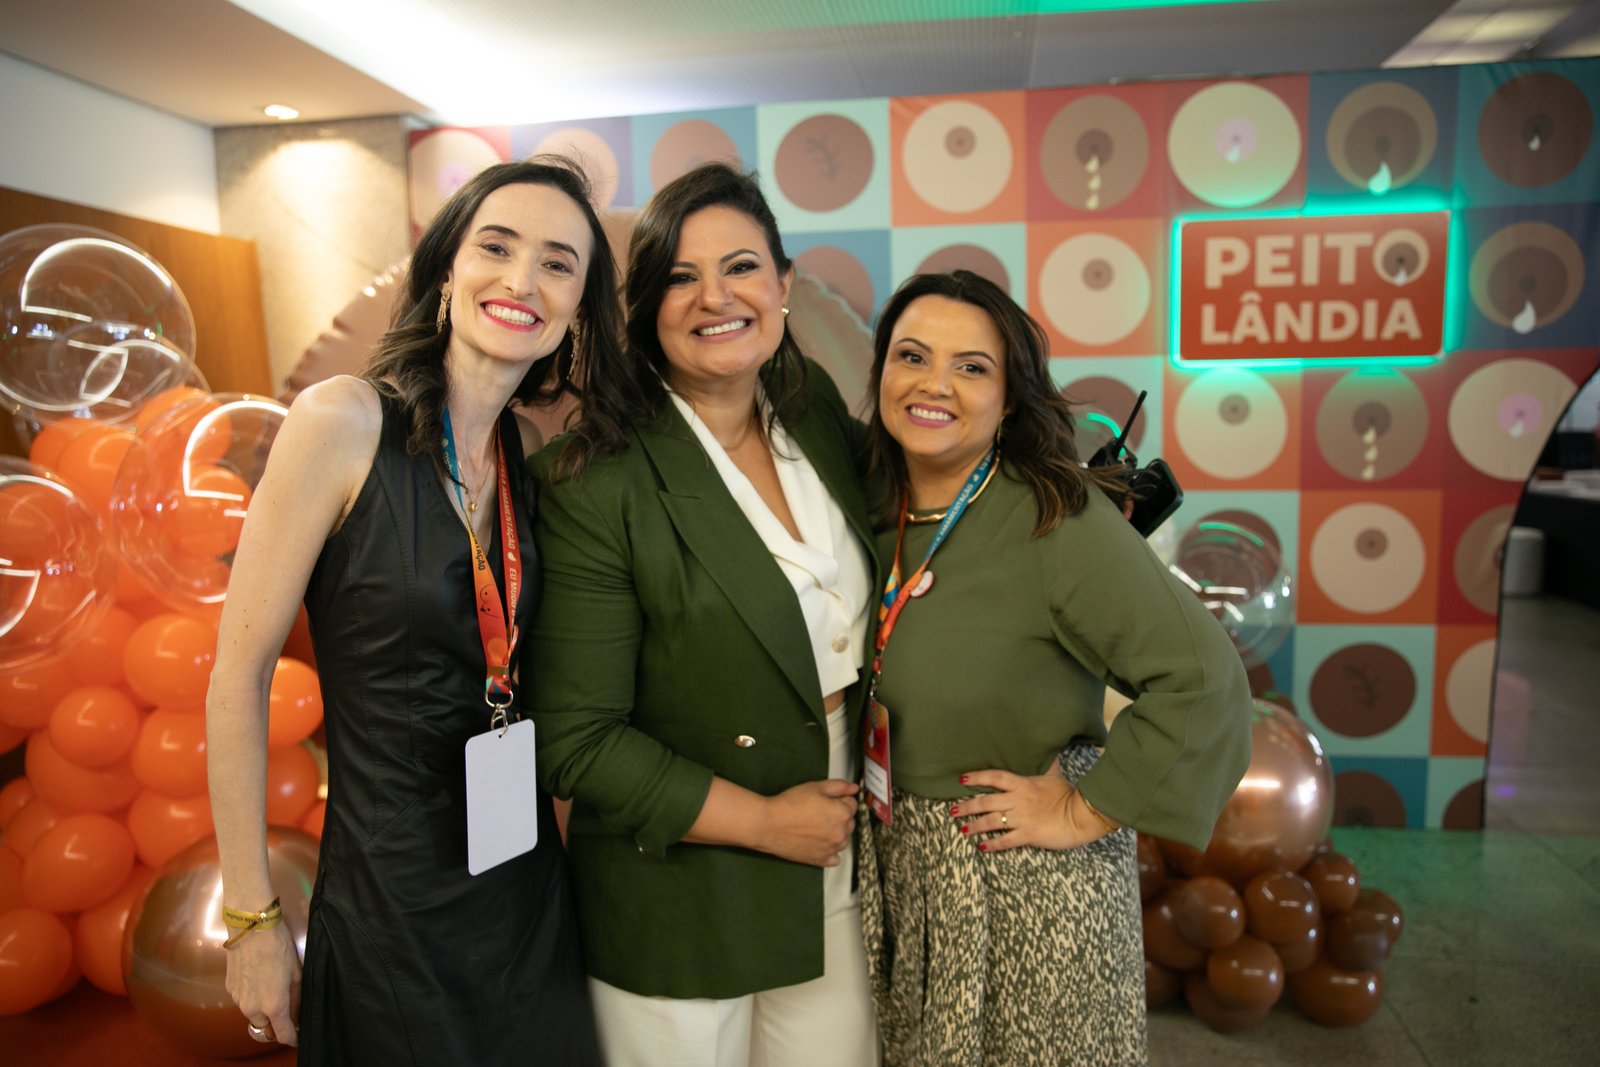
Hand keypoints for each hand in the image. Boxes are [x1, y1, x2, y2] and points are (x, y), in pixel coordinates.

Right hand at [224, 922, 301, 1046]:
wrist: (251, 928)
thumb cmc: (279, 947)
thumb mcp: (297, 973)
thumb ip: (296, 999)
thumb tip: (296, 1015)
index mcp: (273, 1006)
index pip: (282, 1035)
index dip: (292, 1038)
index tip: (297, 1035)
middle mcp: (252, 1008)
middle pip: (265, 1027)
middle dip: (276, 1022)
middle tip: (287, 1006)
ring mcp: (238, 999)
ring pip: (253, 1014)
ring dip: (262, 1008)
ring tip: (272, 986)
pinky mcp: (229, 989)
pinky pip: (243, 1000)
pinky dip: (252, 996)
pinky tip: (259, 977)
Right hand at [760, 779, 858, 866]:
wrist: (769, 825)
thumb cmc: (791, 803)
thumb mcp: (815, 787)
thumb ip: (839, 786)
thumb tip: (854, 788)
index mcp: (842, 813)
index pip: (852, 804)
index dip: (840, 799)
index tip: (826, 800)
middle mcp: (841, 833)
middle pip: (849, 822)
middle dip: (840, 816)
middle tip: (819, 811)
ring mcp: (832, 849)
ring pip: (843, 840)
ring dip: (836, 833)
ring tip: (817, 827)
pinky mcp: (821, 860)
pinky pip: (834, 858)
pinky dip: (830, 851)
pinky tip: (819, 843)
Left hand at [950, 769, 1112, 852]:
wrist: (1081, 815)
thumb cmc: (1068, 794)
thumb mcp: (1054, 775)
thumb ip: (1046, 765)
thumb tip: (1047, 750)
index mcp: (1023, 784)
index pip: (995, 777)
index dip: (977, 777)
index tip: (962, 779)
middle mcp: (1018, 800)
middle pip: (986, 801)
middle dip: (967, 806)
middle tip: (953, 810)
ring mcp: (1022, 818)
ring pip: (991, 821)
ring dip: (974, 826)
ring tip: (962, 829)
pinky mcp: (1028, 835)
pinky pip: (1005, 840)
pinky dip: (992, 844)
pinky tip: (982, 847)